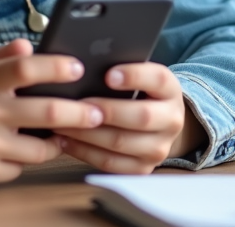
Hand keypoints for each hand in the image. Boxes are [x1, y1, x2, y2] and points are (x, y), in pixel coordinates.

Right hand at [0, 38, 105, 182]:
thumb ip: (2, 58)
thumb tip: (32, 46)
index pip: (27, 68)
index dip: (58, 67)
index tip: (79, 68)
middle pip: (46, 112)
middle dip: (80, 113)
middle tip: (98, 112)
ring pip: (40, 148)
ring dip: (56, 141)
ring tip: (62, 134)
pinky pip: (21, 167)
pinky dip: (27, 158)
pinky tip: (23, 148)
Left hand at [53, 62, 206, 173]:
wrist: (155, 123)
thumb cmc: (135, 92)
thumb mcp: (136, 76)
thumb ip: (117, 70)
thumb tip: (81, 66)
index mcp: (170, 90)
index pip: (158, 79)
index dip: (134, 76)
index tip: (108, 74)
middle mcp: (171, 120)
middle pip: (141, 116)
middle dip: (106, 110)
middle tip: (78, 104)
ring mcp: (159, 148)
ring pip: (122, 143)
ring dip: (88, 133)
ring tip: (63, 122)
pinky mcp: (142, 169)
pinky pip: (111, 163)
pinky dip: (85, 152)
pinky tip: (66, 140)